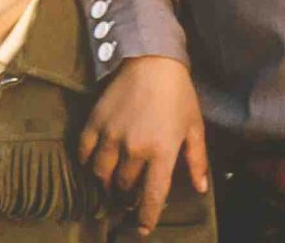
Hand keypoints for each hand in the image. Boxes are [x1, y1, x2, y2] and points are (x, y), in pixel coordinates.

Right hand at [77, 55, 210, 236]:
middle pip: (125, 186)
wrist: (151, 58)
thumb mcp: (194, 126)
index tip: (143, 228)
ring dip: (107, 183)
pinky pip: (85, 152)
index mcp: (162, 152)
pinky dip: (88, 162)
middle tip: (129, 196)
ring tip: (112, 183)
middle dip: (127, 196)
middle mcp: (135, 148)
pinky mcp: (96, 122)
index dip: (146, 217)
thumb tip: (200, 188)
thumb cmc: (178, 93)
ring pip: (102, 174)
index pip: (152, 196)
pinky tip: (95, 163)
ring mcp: (112, 135)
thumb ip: (196, 160)